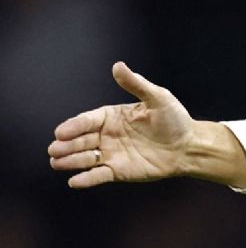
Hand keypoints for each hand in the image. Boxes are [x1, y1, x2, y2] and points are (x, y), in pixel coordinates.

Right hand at [49, 62, 201, 187]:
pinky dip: (86, 179)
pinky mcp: (119, 171)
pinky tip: (74, 182)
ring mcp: (112, 153)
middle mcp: (107, 135)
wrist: (189, 146)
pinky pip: (99, 175)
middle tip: (54, 150)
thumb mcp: (158, 98)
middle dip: (66, 145)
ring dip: (71, 161)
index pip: (87, 120)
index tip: (60, 132)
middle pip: (81, 140)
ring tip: (56, 163)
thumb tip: (118, 65)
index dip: (73, 126)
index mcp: (112, 116)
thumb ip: (136, 84)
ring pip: (86, 158)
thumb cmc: (175, 120)